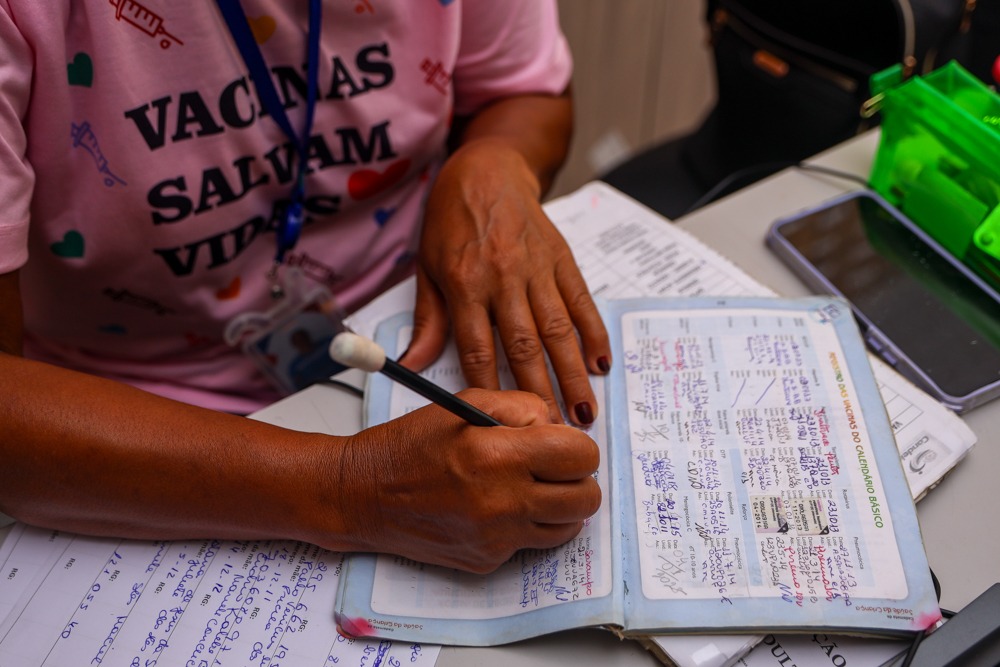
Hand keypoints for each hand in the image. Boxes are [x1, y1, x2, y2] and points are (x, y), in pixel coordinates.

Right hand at [333, 388, 601, 573]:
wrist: (363, 495)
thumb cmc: (410, 446)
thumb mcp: (465, 403)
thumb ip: (523, 407)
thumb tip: (562, 426)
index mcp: (497, 454)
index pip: (580, 456)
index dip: (578, 446)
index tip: (562, 443)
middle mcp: (501, 502)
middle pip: (585, 498)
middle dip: (576, 478)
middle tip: (552, 466)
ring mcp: (496, 538)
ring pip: (568, 527)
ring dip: (559, 505)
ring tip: (528, 486)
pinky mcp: (488, 560)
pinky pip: (532, 543)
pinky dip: (525, 525)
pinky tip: (497, 506)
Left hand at [400, 139, 611, 424]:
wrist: (486, 170)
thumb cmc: (451, 222)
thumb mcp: (427, 267)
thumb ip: (428, 319)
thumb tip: (410, 363)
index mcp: (465, 282)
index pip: (476, 345)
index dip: (490, 386)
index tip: (501, 422)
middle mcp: (503, 277)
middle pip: (524, 344)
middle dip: (539, 390)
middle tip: (553, 432)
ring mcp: (537, 268)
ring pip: (558, 328)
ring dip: (572, 373)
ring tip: (584, 410)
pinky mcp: (561, 260)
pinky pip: (581, 301)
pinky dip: (593, 333)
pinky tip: (600, 363)